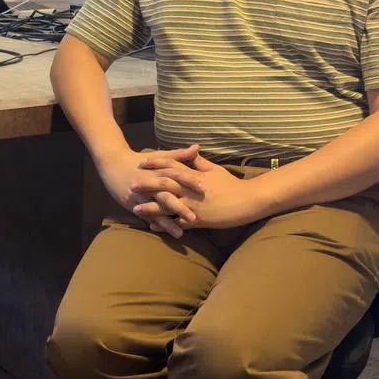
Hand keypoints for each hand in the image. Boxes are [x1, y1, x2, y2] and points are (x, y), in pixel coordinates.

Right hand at [96, 144, 200, 225]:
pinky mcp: (134, 204)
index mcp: (158, 171)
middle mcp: (150, 184)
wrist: (112, 164)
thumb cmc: (139, 161)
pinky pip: (146, 216)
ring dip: (168, 222)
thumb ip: (179, 155)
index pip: (176, 175)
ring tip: (181, 233)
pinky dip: (155, 225)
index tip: (204, 189)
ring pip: (156, 210)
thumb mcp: (159, 156)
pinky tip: (164, 234)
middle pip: (166, 196)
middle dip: (180, 207)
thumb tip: (198, 147)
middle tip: (194, 218)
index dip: (189, 181)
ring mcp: (141, 196)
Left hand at [131, 151, 265, 232]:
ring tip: (135, 209)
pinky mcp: (199, 220)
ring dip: (151, 207)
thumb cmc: (231, 185)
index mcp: (194, 176)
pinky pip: (178, 223)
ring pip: (168, 205)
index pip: (172, 165)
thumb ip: (199, 162)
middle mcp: (191, 190)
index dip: (156, 163)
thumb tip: (190, 152)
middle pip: (165, 185)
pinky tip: (153, 227)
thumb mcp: (215, 170)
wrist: (248, 201)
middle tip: (131, 184)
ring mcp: (194, 205)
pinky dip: (166, 225)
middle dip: (147, 184)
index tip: (142, 162)